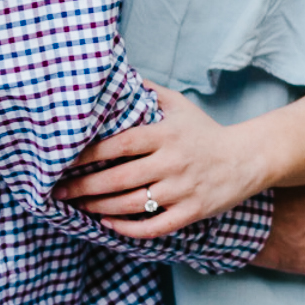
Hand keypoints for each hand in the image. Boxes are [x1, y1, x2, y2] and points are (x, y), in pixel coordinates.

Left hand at [54, 85, 258, 237]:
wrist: (246, 159)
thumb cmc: (204, 131)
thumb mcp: (179, 105)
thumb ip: (148, 92)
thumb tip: (116, 75)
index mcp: (165, 134)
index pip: (120, 144)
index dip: (89, 154)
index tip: (63, 161)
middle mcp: (173, 162)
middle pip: (120, 179)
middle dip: (85, 187)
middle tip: (58, 191)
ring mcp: (183, 189)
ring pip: (132, 205)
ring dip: (100, 208)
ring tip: (78, 206)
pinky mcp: (192, 212)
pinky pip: (154, 227)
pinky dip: (128, 229)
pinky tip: (109, 225)